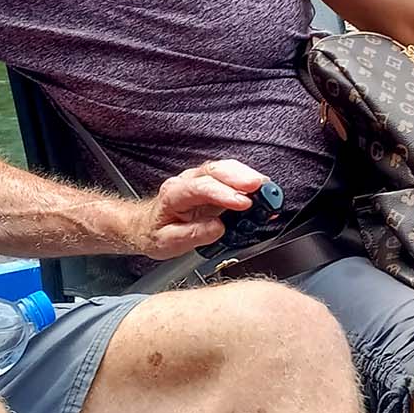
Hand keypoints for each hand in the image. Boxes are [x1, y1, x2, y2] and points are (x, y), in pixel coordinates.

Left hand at [136, 160, 266, 259]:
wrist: (147, 226)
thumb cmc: (156, 233)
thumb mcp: (168, 243)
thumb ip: (193, 235)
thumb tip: (218, 227)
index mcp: (174, 195)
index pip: (200, 189)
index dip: (224, 194)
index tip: (243, 203)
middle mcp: (187, 182)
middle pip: (214, 170)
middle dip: (240, 176)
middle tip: (261, 186)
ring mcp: (199, 180)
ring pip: (224, 169)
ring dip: (246, 175)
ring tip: (266, 187)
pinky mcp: (211, 184)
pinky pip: (230, 176)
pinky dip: (247, 181)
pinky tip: (261, 188)